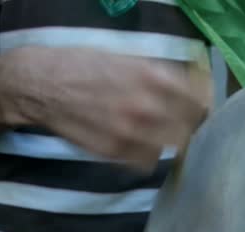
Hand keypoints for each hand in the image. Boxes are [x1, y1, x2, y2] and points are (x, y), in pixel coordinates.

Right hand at [1, 47, 212, 170]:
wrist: (41, 85)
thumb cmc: (83, 64)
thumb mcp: (124, 57)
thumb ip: (156, 74)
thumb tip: (186, 85)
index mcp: (151, 77)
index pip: (198, 98)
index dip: (203, 102)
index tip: (202, 105)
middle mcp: (144, 106)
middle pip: (189, 125)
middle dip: (191, 123)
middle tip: (186, 121)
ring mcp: (128, 133)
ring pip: (171, 146)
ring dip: (171, 139)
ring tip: (165, 133)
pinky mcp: (112, 152)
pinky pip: (146, 160)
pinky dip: (151, 154)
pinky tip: (144, 144)